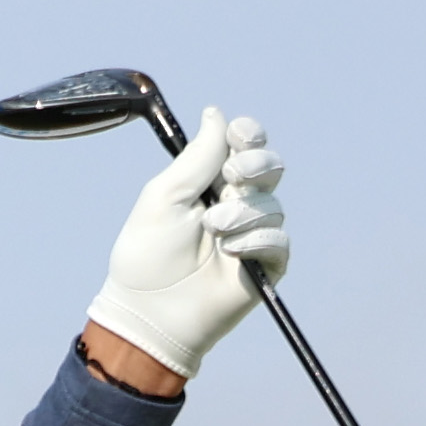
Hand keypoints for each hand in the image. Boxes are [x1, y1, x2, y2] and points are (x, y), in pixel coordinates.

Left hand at [85, 107, 289, 381]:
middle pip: (269, 166)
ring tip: (214, 232)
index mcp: (210, 182)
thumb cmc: (147, 258)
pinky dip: (257, 241)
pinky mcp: (266, 266)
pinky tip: (232, 251)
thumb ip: (196, 157)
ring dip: (243, 213)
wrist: (150, 313)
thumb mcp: (165, 197)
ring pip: (272, 204)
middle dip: (254, 166)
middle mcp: (236, 204)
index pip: (244, 145)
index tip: (238, 136)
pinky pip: (279, 240)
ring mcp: (253, 235)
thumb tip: (215, 112)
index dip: (248, 135)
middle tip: (230, 179)